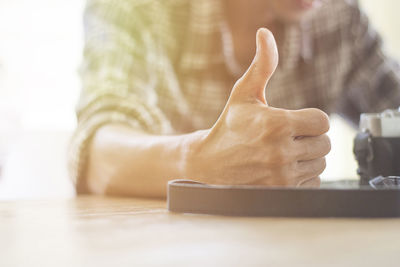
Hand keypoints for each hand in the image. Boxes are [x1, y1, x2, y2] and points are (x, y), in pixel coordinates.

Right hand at [185, 28, 330, 186]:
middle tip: (288, 137)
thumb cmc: (228, 127)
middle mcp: (281, 152)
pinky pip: (312, 181)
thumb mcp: (243, 94)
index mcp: (276, 124)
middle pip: (324, 143)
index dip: (310, 120)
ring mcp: (282, 175)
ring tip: (282, 152)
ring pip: (319, 163)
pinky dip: (302, 175)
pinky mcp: (281, 192)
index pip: (322, 121)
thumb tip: (266, 34)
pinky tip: (281, 168)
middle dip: (309, 138)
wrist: (209, 163)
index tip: (296, 121)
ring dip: (306, 156)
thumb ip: (262, 65)